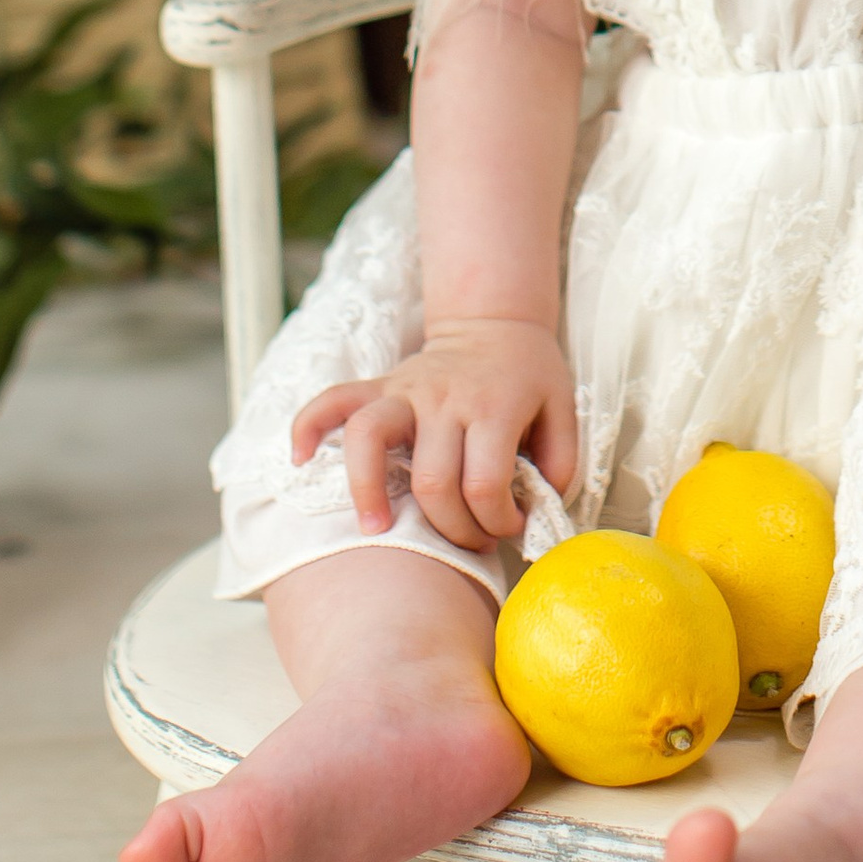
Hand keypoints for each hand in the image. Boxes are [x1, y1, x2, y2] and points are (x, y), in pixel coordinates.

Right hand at [291, 318, 578, 553]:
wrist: (497, 324)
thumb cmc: (530, 378)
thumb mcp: (563, 412)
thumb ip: (561, 464)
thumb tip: (537, 513)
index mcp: (494, 406)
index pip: (484, 483)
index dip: (497, 521)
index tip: (509, 527)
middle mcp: (444, 397)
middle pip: (432, 480)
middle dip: (453, 528)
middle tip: (471, 538)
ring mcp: (406, 389)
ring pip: (370, 438)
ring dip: (368, 490)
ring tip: (377, 530)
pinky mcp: (379, 385)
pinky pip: (333, 400)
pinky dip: (309, 427)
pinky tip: (298, 460)